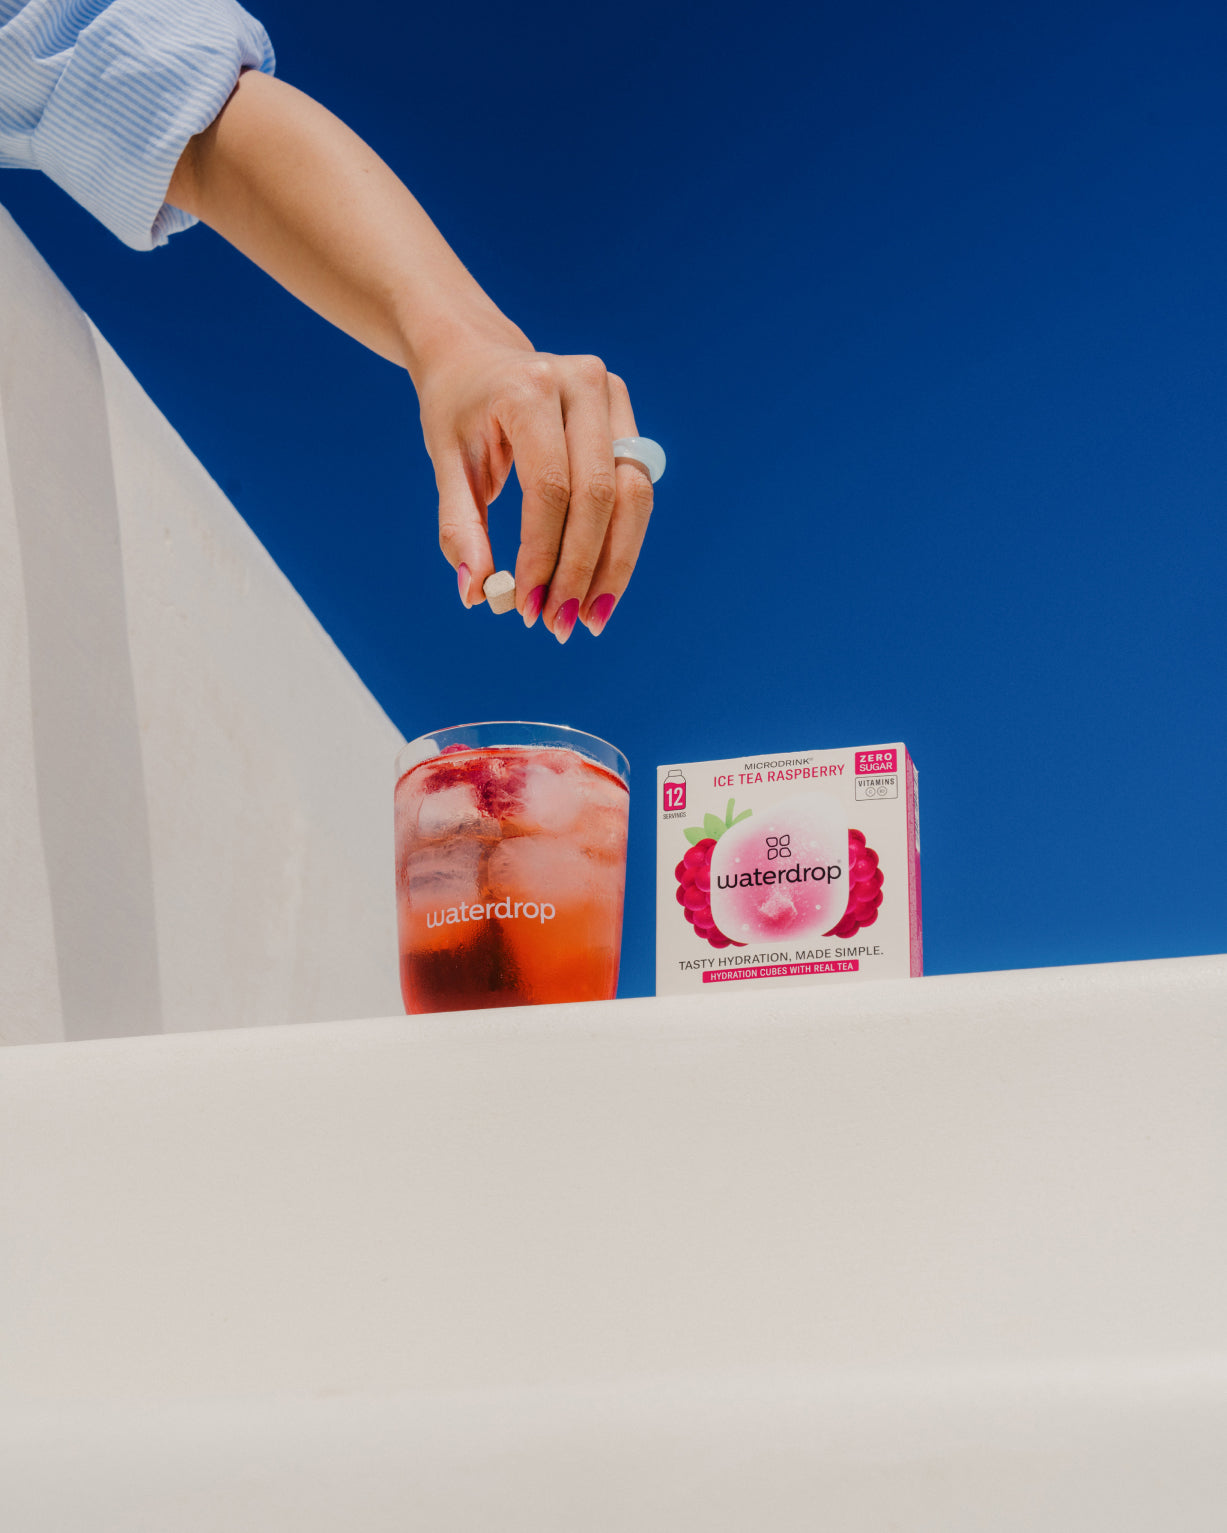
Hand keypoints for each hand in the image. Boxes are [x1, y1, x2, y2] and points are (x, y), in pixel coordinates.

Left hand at [168, 73, 652, 636]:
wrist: (475, 352)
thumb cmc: (456, 408)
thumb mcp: (446, 461)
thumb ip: (460, 525)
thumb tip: (474, 593)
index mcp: (529, 387)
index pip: (550, 487)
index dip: (543, 554)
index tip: (525, 605)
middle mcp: (581, 383)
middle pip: (600, 496)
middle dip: (582, 569)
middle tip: (561, 625)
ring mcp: (612, 396)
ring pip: (633, 497)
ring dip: (614, 565)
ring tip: (591, 617)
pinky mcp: (627, 416)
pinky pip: (636, 492)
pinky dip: (621, 544)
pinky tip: (601, 587)